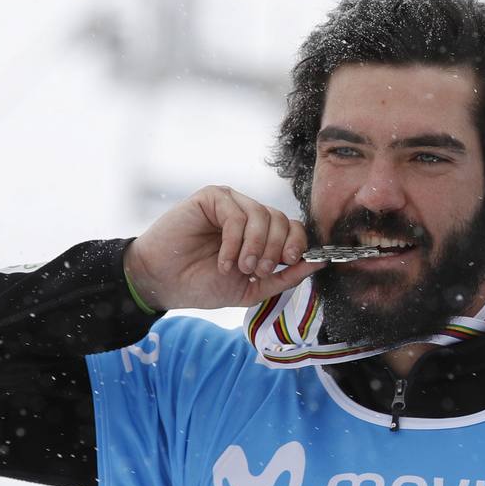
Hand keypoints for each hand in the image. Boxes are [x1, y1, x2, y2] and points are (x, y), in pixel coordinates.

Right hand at [123, 185, 325, 310]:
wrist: (164, 282)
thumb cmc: (204, 284)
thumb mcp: (253, 288)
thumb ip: (286, 276)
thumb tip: (320, 262)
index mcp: (262, 234)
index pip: (293, 228)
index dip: (297, 244)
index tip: (290, 262)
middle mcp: (249, 214)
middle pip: (282, 220)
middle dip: (275, 249)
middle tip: (256, 271)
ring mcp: (231, 203)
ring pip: (262, 215)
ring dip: (255, 247)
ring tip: (239, 268)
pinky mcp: (211, 197)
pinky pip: (236, 214)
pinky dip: (234, 242)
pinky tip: (223, 260)